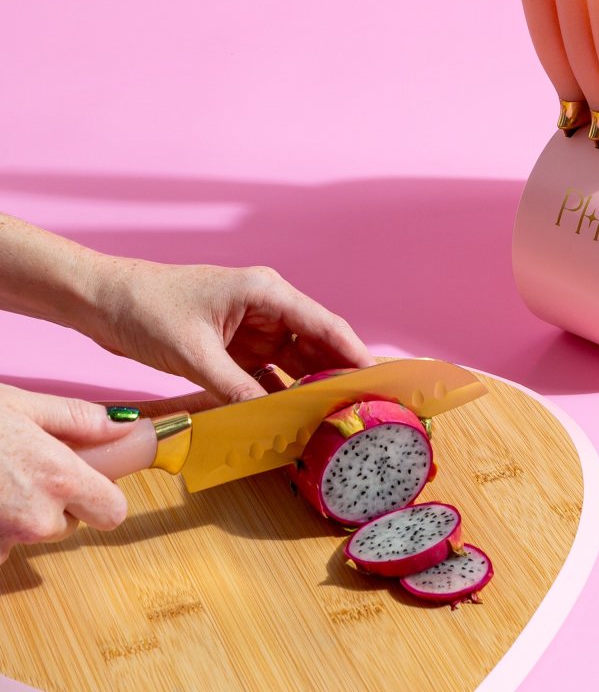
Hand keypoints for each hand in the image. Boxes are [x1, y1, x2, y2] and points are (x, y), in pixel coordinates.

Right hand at [0, 384, 130, 562]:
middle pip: (69, 524)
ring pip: (29, 535)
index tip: (92, 482)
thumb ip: (79, 419)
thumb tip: (122, 425)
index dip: (104, 497)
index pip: (113, 512)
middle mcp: (34, 519)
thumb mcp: (25, 405)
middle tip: (28, 469)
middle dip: (57, 502)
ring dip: (20, 516)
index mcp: (59, 479)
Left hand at [88, 260, 373, 403]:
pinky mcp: (237, 345)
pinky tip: (289, 416)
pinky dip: (279, 392)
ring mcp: (253, 328)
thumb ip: (234, 387)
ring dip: (309, 387)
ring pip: (295, 360)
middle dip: (336, 375)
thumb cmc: (146, 308)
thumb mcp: (192, 352)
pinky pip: (270, 372)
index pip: (324, 324)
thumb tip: (271, 420)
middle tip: (359, 408)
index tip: (379, 380)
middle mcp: (267, 307)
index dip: (355, 353)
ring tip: (330, 418)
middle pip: (316, 344)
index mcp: (265, 292)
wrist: (105, 301)